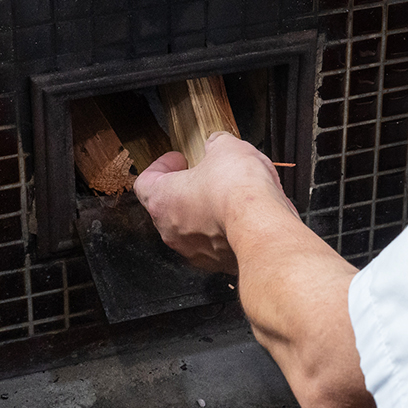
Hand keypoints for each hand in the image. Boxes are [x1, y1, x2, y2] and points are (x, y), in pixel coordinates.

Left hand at [135, 133, 292, 274]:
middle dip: (186, 189)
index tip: (178, 159)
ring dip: (204, 212)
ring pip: (191, 228)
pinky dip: (223, 231)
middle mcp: (171, 230)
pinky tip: (241, 217)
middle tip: (204, 175)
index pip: (145, 182)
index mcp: (162, 199)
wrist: (262, 226)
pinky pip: (214, 244)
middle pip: (168, 206)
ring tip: (227, 196)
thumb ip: (216, 144)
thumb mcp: (226, 147)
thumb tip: (218, 144)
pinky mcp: (216, 263)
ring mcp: (192, 250)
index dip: (161, 166)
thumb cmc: (237, 190)